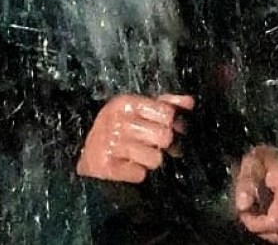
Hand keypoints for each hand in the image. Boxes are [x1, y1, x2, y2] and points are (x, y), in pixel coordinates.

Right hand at [76, 93, 194, 183]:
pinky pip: (140, 174)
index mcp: (126, 103)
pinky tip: (129, 166)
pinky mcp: (107, 166)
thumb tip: (189, 102)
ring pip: (155, 158)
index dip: (175, 123)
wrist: (88, 154)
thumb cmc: (119, 129)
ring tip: (140, 156)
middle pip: (165, 136)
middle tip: (157, 145)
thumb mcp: (138, 111)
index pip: (167, 113)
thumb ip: (165, 104)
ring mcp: (111, 144)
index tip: (173, 129)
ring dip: (150, 160)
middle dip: (165, 145)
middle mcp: (117, 121)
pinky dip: (137, 173)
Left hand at [232, 145, 277, 243]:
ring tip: (258, 214)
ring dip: (270, 230)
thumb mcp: (253, 161)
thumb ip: (247, 181)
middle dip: (262, 229)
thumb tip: (243, 206)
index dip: (256, 223)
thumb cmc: (268, 157)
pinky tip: (268, 214)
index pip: (276, 222)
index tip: (244, 212)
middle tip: (249, 214)